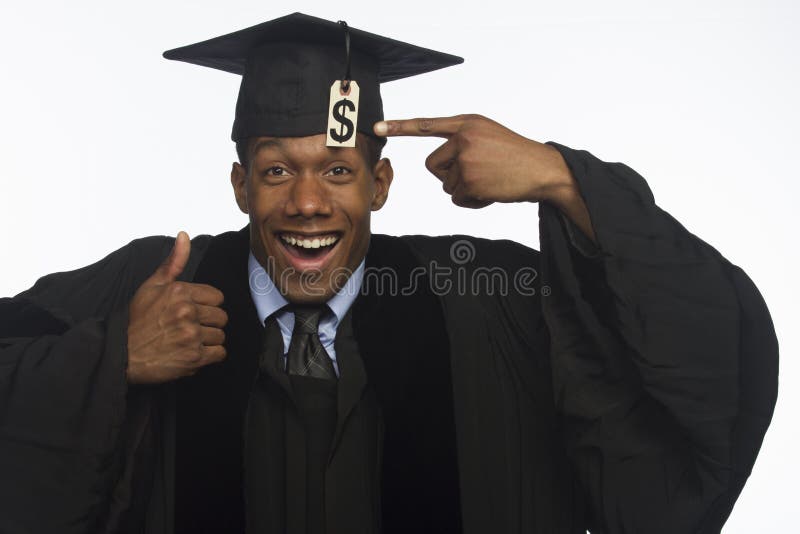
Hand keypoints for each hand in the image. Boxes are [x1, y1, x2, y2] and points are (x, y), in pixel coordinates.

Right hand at [126, 232, 227, 383]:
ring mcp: (191, 335)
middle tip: (188, 328)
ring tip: (187, 341)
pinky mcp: (194, 357)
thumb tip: (184, 235)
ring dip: (208, 341)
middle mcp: (187, 311)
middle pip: (221, 317)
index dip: (206, 306)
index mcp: (180, 292)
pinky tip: (191, 353)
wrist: (122, 355)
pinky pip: (219, 353)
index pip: (217, 297)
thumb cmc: (137, 320)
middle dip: (208, 323)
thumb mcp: (152, 285)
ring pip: (220, 335)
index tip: (192, 312)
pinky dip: (209, 356)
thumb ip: (174, 262)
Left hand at [373, 114, 574, 207]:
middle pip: (433, 165)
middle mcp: (463, 138)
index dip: (400, 126)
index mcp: (467, 123)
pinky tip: (491, 191)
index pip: (427, 125)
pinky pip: (456, 198)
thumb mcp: (489, 136)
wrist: (543, 170)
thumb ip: (463, 142)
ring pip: (445, 184)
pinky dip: (472, 201)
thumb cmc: (516, 156)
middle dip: (449, 175)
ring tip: (490, 180)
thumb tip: (440, 169)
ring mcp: (465, 159)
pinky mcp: (469, 180)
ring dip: (464, 189)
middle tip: (478, 173)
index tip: (376, 126)